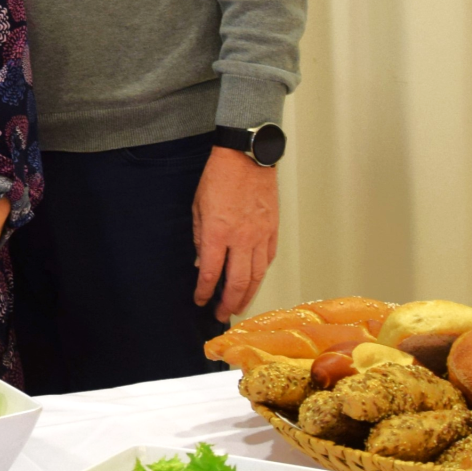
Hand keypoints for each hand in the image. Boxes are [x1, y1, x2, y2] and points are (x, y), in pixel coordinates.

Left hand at [193, 147, 279, 319]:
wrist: (246, 157)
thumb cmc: (219, 177)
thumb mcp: (198, 206)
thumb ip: (200, 237)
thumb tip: (202, 261)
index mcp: (218, 233)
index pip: (211, 273)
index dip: (205, 291)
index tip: (200, 300)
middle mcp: (241, 238)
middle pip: (237, 282)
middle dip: (228, 302)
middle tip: (221, 314)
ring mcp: (260, 235)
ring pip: (257, 275)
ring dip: (248, 295)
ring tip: (239, 307)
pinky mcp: (272, 229)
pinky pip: (268, 258)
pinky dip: (261, 273)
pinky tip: (255, 281)